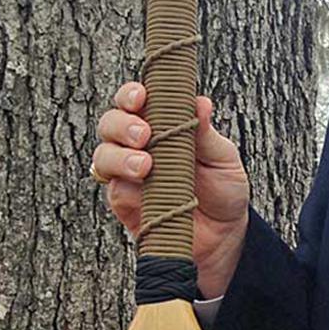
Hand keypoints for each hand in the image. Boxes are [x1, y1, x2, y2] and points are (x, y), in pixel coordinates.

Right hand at [94, 82, 249, 297]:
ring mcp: (129, 175)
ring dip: (118, 156)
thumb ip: (206, 133)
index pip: (136, 101)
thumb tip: (199, 102)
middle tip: (144, 135)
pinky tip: (144, 185)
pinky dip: (124, 184)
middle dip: (121, 124)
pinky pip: (113, 189)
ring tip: (145, 166)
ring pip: (103, 155)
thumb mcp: (223, 158)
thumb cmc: (224, 190)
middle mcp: (140, 147)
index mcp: (163, 126)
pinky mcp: (125, 202)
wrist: (225, 235)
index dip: (131, 94)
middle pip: (110, 123)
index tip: (141, 96)